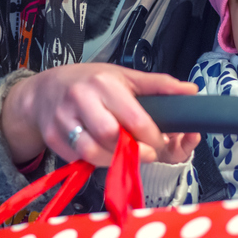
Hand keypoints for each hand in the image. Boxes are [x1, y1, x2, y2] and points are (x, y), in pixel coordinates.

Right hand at [0, 63, 197, 166]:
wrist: (45, 90)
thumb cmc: (91, 82)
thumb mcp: (125, 77)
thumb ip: (159, 85)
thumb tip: (191, 91)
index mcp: (104, 83)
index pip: (135, 119)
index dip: (153, 138)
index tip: (162, 143)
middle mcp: (80, 100)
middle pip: (112, 137)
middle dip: (135, 151)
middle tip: (147, 152)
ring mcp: (63, 121)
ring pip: (93, 153)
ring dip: (115, 159)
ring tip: (125, 153)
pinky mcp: (53, 139)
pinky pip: (79, 159)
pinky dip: (96, 160)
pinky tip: (103, 151)